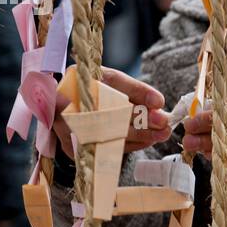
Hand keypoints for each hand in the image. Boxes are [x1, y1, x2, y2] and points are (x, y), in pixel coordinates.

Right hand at [52, 67, 171, 158]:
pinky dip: (130, 145)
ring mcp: (68, 126)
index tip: (159, 101)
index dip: (137, 91)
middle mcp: (68, 100)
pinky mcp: (73, 147)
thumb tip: (159, 105)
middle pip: (112, 112)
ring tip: (161, 133)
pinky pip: (106, 149)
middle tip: (165, 122)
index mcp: (78, 76)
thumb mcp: (111, 83)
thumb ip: (134, 91)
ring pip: (110, 134)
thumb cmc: (93, 92)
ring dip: (141, 135)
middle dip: (143, 119)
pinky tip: (147, 140)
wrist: (62, 109)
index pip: (112, 81)